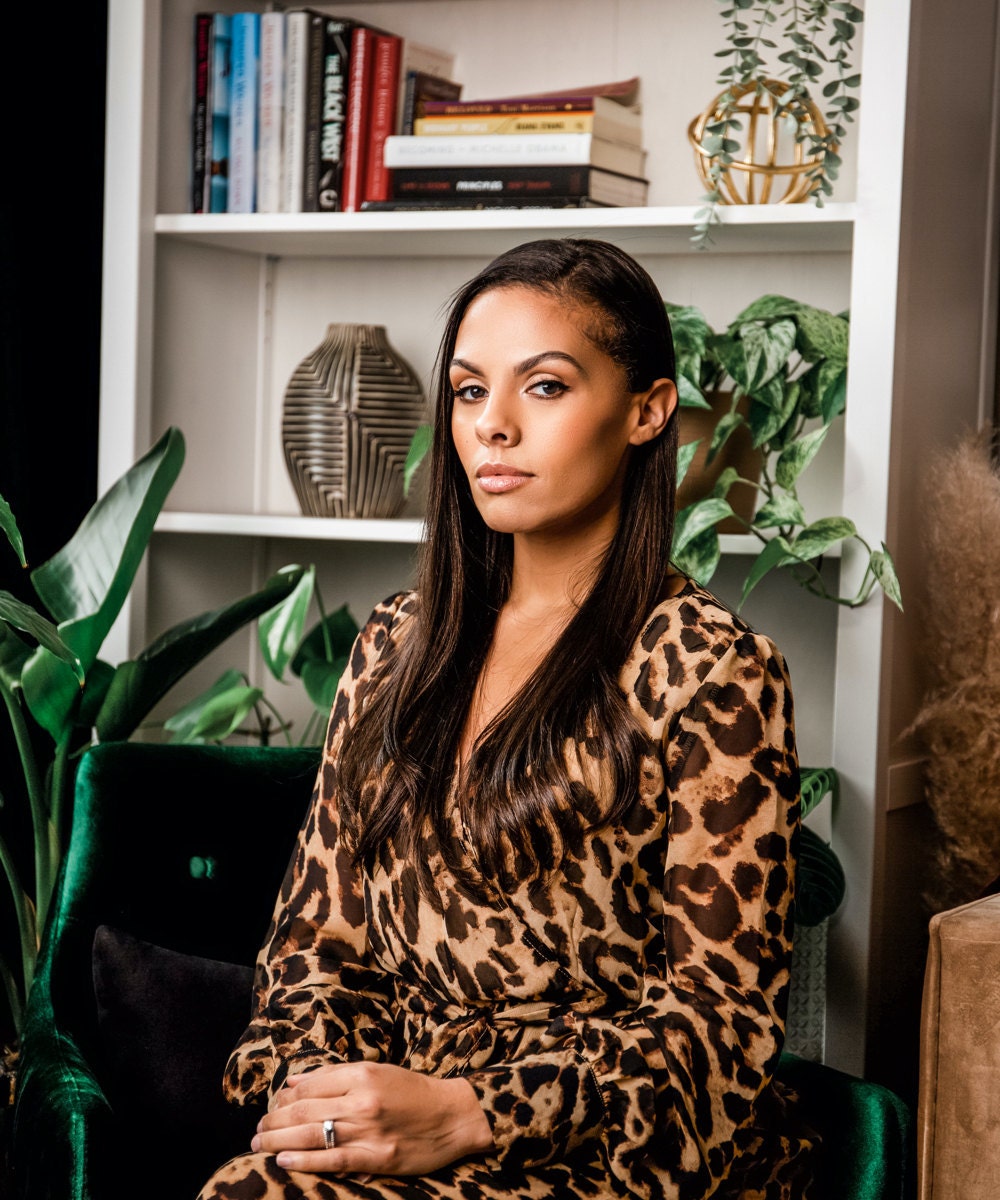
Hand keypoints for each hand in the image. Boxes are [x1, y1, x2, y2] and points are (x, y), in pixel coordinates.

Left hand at [251, 1062, 492, 1176]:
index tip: (271, 1107)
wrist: (453, 1116)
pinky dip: (303, 1160)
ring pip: (311, 1135)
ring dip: (278, 1140)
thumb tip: (294, 1084)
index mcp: (363, 1074)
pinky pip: (331, 1160)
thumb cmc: (414, 1091)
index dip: (284, 1098)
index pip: (310, 1085)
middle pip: (304, 1110)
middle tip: (257, 1130)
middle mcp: (362, 1100)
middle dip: (274, 1121)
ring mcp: (368, 1130)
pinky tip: (283, 1160)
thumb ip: (336, 1076)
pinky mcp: (376, 1157)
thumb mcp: (378, 1071)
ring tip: (259, 1145)